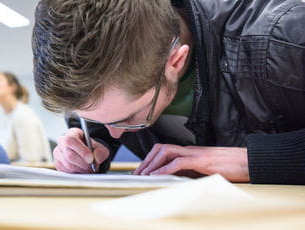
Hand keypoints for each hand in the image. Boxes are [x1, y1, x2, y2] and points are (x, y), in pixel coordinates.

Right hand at [53, 128, 109, 172]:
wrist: (87, 154)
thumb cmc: (92, 149)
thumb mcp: (100, 148)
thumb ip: (100, 152)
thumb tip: (96, 158)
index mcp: (72, 133)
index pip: (71, 140)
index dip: (81, 150)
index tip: (91, 158)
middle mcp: (62, 142)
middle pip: (69, 154)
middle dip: (83, 163)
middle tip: (92, 167)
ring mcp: (58, 153)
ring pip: (67, 164)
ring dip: (80, 169)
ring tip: (89, 169)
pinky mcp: (58, 163)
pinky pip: (66, 171)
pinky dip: (76, 173)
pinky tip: (82, 170)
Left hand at [134, 144, 249, 181]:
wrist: (250, 161)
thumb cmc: (231, 166)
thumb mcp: (206, 170)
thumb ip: (192, 172)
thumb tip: (177, 180)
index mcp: (191, 152)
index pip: (165, 150)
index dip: (150, 159)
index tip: (142, 170)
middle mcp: (190, 150)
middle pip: (161, 148)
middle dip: (146, 160)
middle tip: (138, 173)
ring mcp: (196, 153)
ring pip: (166, 152)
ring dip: (152, 163)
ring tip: (144, 174)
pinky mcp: (202, 160)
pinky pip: (179, 162)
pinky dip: (165, 168)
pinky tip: (158, 175)